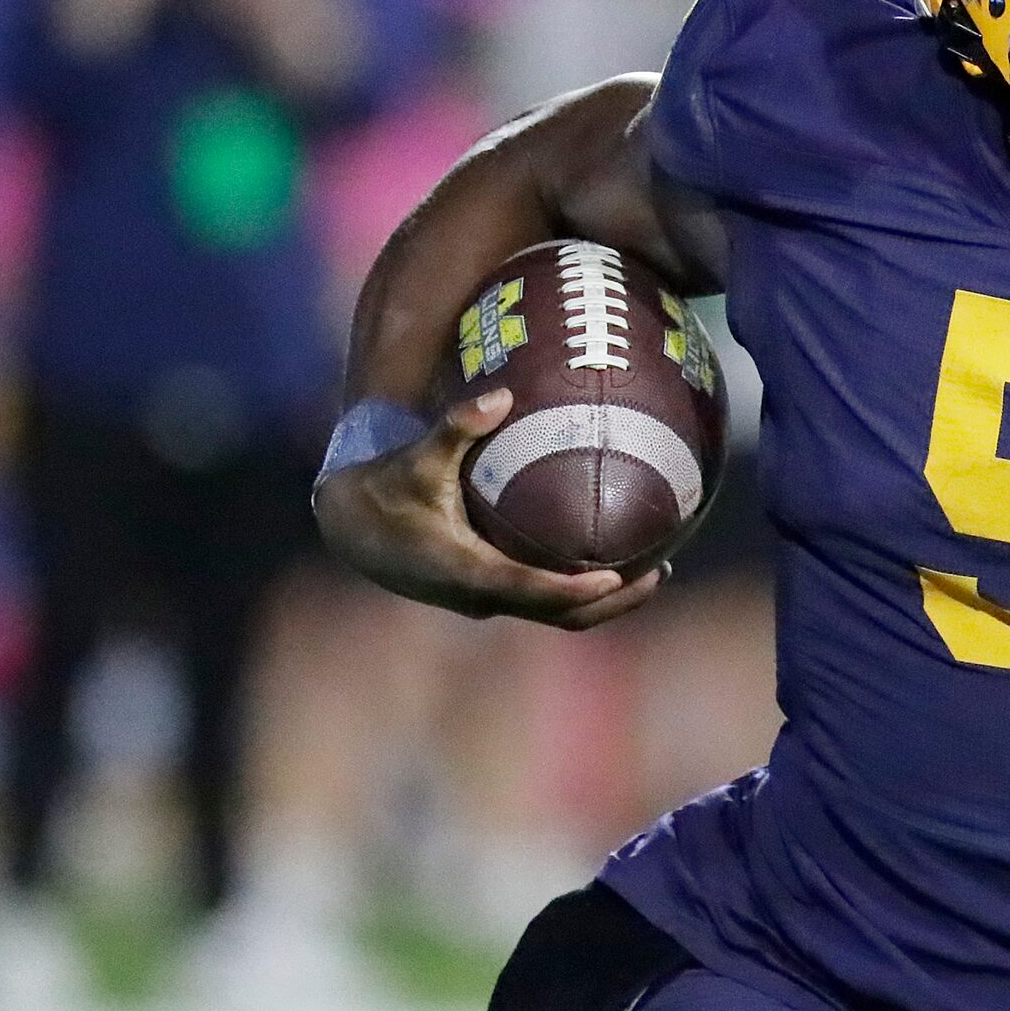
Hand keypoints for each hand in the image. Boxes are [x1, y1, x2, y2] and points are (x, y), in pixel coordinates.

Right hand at [313, 387, 661, 629]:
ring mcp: (486, 601)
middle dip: (610, 603)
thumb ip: (458, 425)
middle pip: (558, 616)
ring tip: (653, 571)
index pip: (530, 589)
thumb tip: (501, 395)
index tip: (618, 577)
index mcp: (465, 570)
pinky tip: (615, 560)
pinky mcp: (489, 595)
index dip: (574, 589)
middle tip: (657, 573)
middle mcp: (480, 596)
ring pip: (554, 615)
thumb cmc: (387, 486)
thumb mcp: (418, 455)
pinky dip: (580, 591)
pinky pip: (544, 602)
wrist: (351, 528)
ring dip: (604, 602)